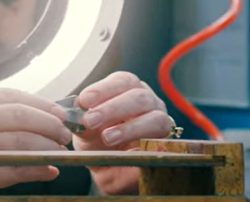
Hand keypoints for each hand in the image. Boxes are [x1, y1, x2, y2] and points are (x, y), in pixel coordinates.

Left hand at [72, 71, 173, 194]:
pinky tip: (128, 151)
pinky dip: (145, 147)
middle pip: (138, 96)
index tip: (83, 101)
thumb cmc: (97, 143)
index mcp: (128, 89)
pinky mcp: (169, 144)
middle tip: (90, 121)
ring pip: (154, 117)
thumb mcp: (86, 133)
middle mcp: (149, 101)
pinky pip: (163, 142)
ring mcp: (161, 121)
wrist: (111, 169)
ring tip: (107, 138)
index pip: (121, 80)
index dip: (102, 89)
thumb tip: (80, 118)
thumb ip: (84, 126)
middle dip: (112, 108)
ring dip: (128, 127)